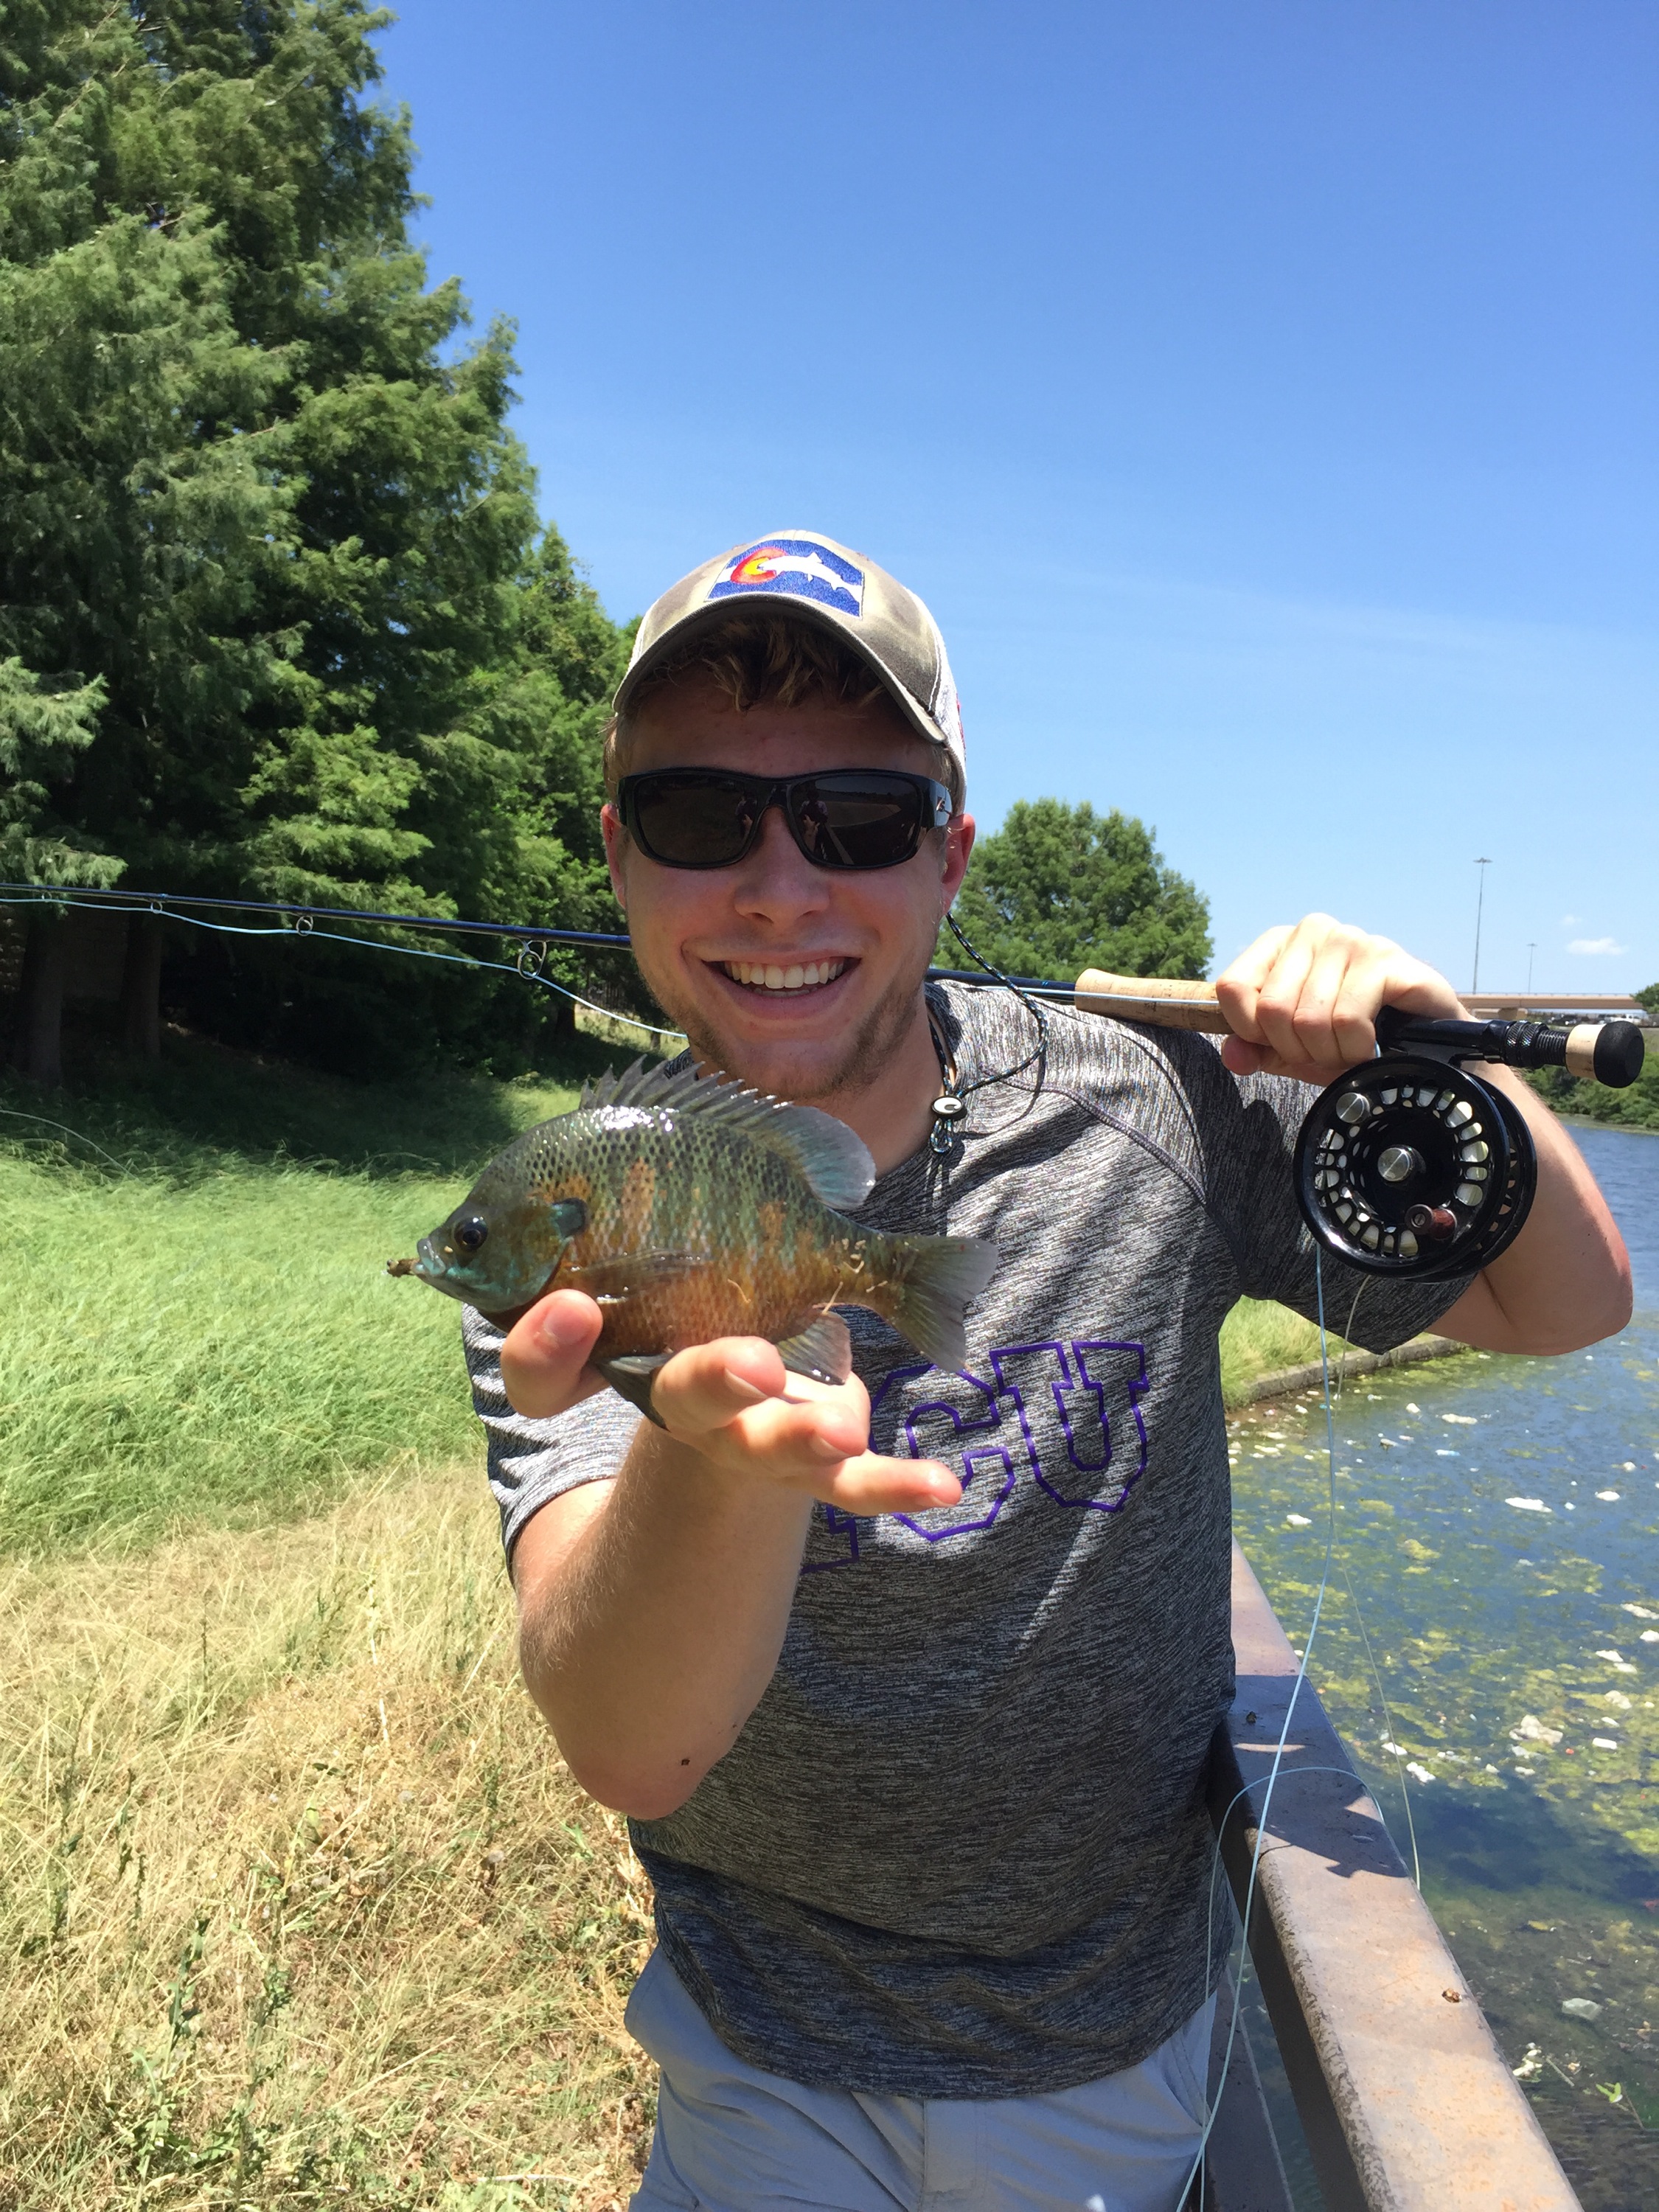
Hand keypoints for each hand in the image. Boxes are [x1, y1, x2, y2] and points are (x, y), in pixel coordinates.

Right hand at [500, 1291, 960, 1517]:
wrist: (728, 1414)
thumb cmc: (683, 1324)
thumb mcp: (650, 1285)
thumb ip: (644, 1247)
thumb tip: (668, 1192)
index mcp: (622, 1358)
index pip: (547, 1375)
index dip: (546, 1347)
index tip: (569, 1302)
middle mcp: (680, 1406)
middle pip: (677, 1401)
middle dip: (715, 1378)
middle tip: (755, 1363)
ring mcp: (748, 1442)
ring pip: (769, 1450)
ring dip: (803, 1439)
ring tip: (841, 1433)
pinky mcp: (812, 1463)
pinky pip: (853, 1483)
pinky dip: (895, 1484)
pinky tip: (945, 1484)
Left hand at [1214, 914, 1466, 1086]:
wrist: (1424, 1040)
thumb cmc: (1353, 1037)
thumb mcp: (1292, 1048)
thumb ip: (1255, 1050)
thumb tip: (1232, 1055)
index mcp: (1280, 943)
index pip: (1232, 988)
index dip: (1253, 1032)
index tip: (1285, 1044)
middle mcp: (1313, 930)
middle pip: (1272, 1009)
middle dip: (1298, 1049)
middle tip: (1327, 1052)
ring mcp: (1351, 939)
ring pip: (1310, 1018)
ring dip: (1331, 1053)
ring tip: (1351, 1049)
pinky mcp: (1386, 958)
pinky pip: (1348, 1019)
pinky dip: (1357, 1049)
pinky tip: (1372, 1045)